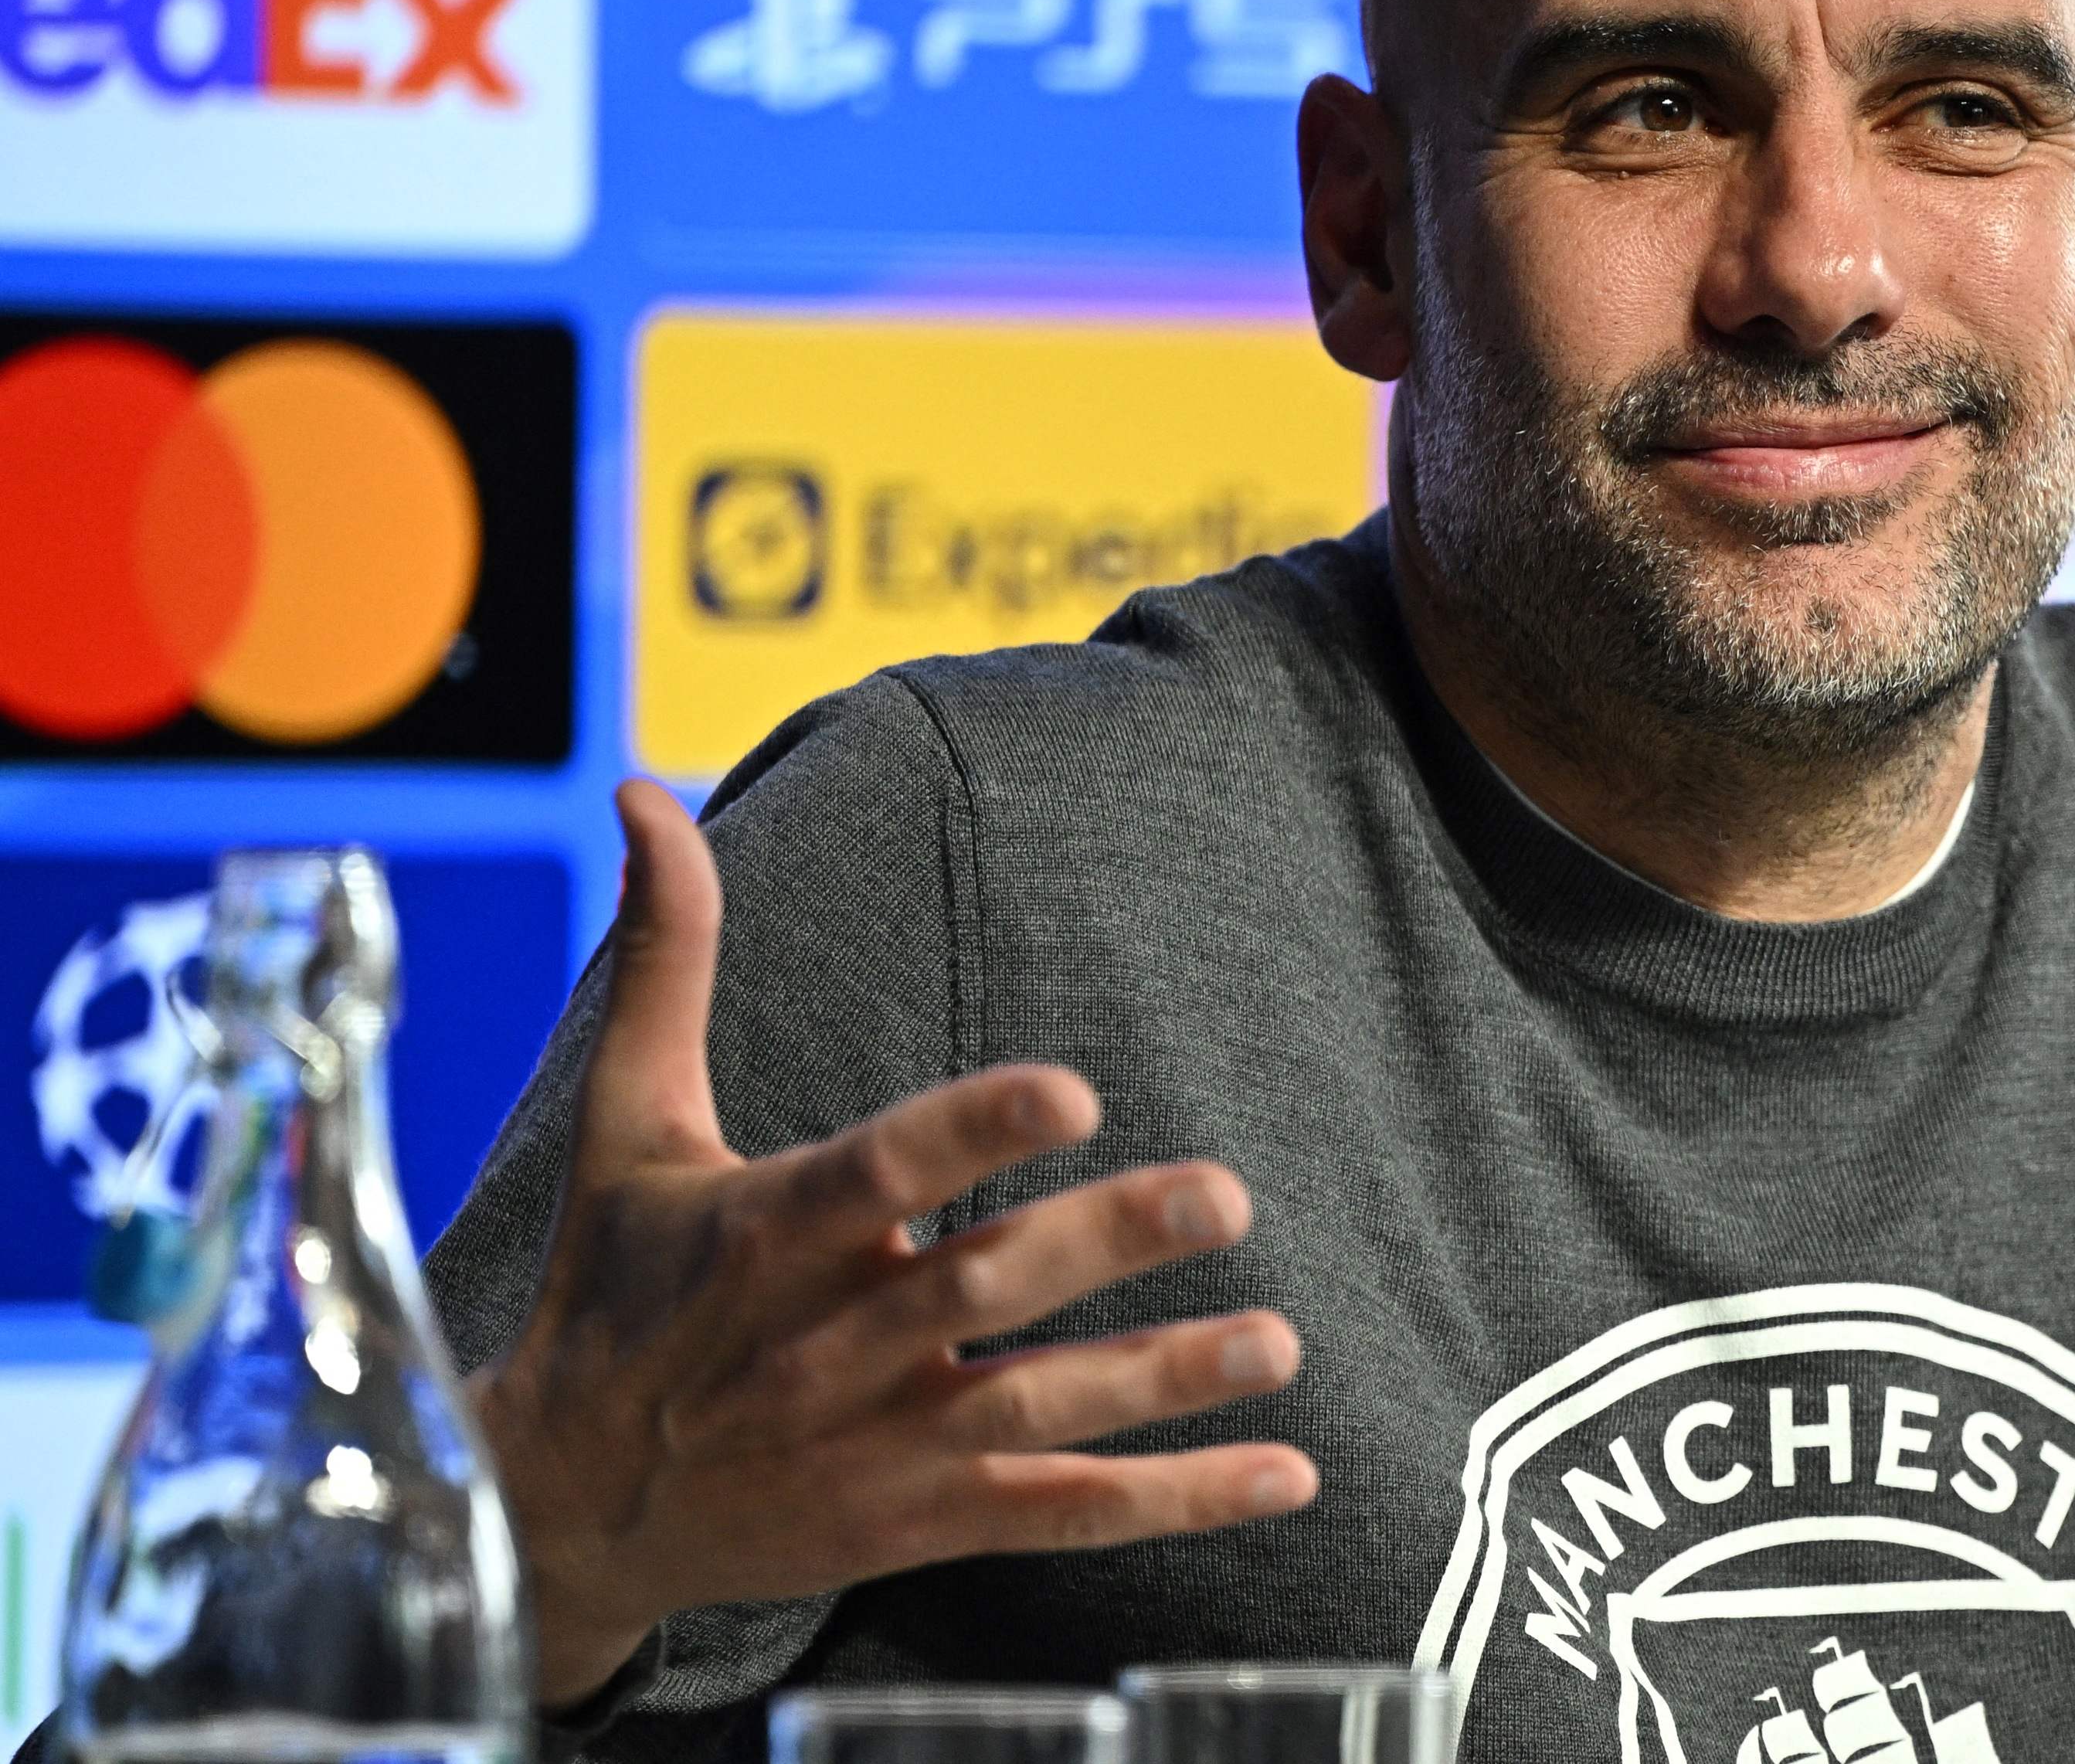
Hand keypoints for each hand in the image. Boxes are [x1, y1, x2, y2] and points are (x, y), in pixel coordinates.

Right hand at [473, 781, 1319, 1706]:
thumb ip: (669, 956)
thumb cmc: (613, 1289)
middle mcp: (833, 1340)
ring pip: (1039, 1406)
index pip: (882, 1170)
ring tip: (1281, 1344)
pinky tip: (1284, 1477)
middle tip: (1229, 1195)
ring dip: (1167, 1378)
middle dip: (1108, 1239)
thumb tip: (647, 790)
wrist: (556, 1511)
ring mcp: (882, 1441)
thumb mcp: (628, 1124)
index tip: (1074, 1091)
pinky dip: (1174, 1497)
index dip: (972, 1132)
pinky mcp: (915, 1518)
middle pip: (986, 1283)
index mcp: (771, 1230)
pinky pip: (1057, 1511)